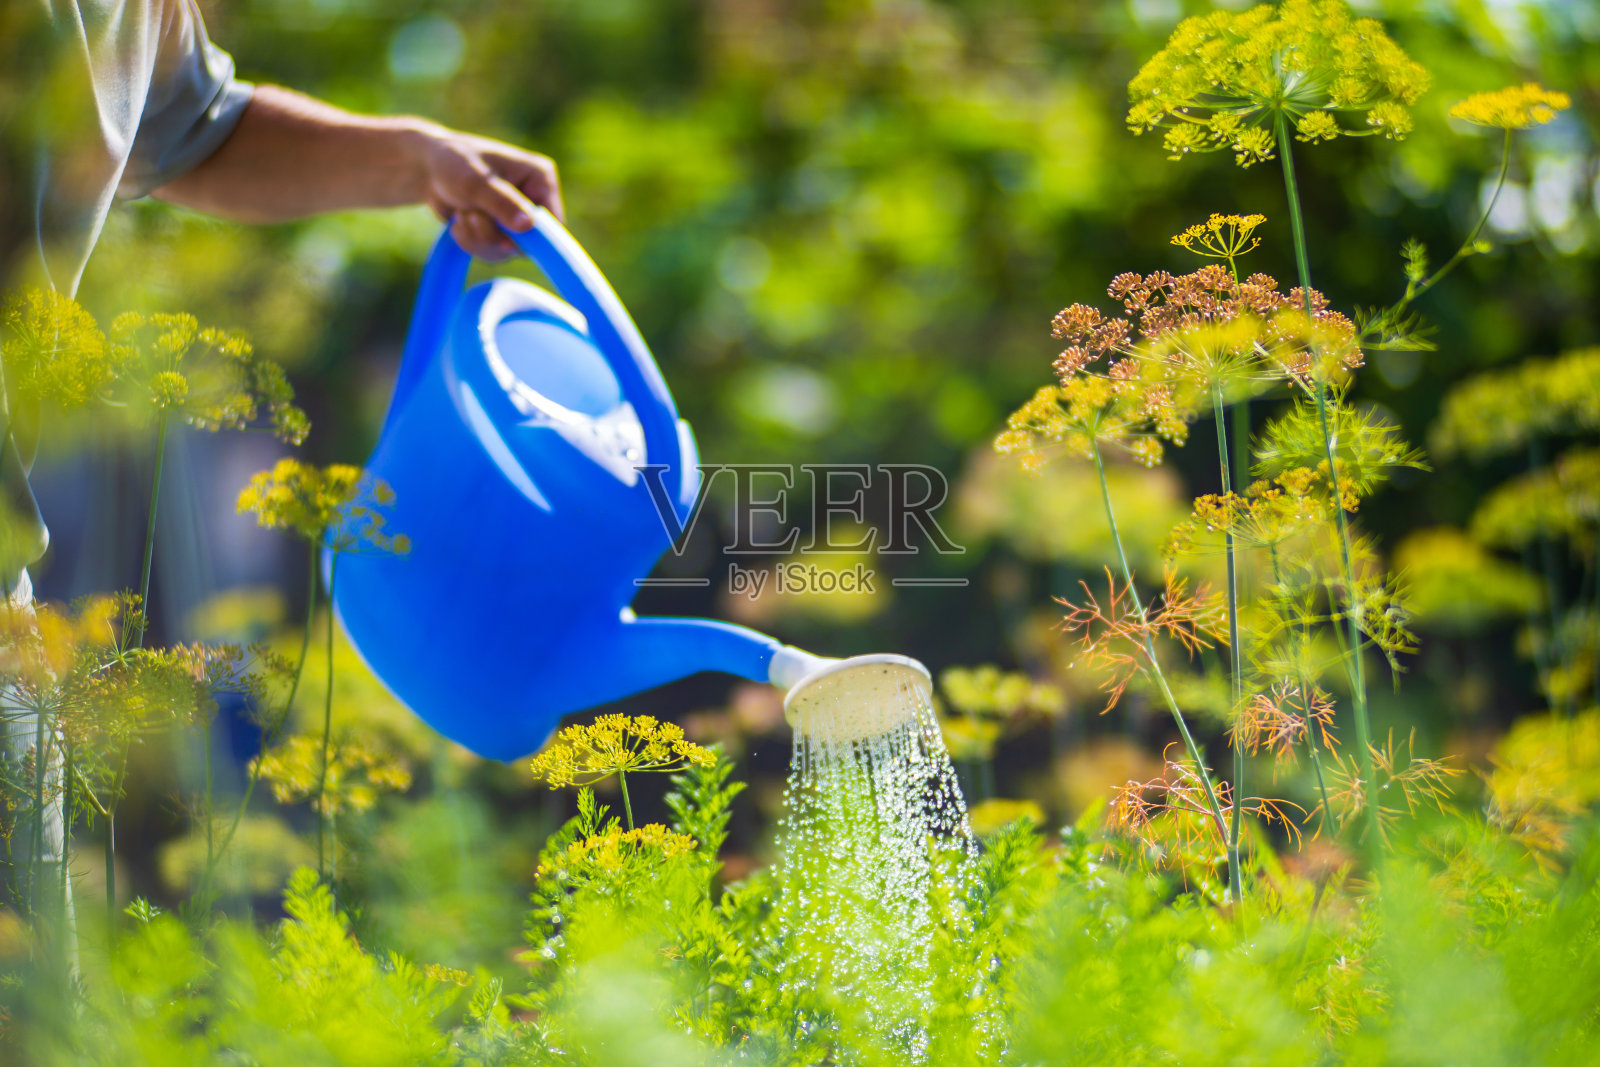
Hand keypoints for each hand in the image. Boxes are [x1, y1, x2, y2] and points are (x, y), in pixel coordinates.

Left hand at [414, 126, 563, 259]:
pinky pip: (493, 252)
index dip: (532, 238)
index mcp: (540, 179)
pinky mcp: (500, 230)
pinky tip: (458, 222)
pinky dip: (471, 242)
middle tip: (470, 217)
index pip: (553, 222)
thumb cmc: (452, 162)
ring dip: (479, 238)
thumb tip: (528, 226)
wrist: (425, 169)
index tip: (505, 242)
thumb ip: (502, 204)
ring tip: (461, 213)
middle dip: (494, 235)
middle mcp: (533, 199)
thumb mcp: (476, 182)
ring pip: (508, 250)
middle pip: (530, 242)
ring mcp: (516, 217)